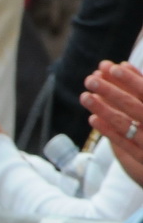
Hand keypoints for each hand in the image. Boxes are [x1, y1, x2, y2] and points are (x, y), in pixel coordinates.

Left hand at [83, 60, 142, 185]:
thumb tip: (121, 65)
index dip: (132, 80)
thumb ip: (141, 86)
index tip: (113, 68)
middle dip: (111, 92)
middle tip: (90, 80)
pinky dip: (107, 130)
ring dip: (103, 109)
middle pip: (133, 106)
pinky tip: (92, 119)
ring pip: (124, 124)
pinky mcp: (142, 157)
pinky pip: (123, 143)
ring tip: (85, 96)